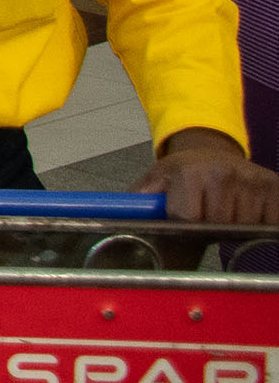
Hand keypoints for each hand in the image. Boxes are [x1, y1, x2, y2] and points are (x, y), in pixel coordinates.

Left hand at [137, 129, 278, 223]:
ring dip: (235, 229)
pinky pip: (270, 224)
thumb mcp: (157, 181)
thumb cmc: (184, 172)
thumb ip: (140, 200)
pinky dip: (260, 226)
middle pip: (217, 227)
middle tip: (206, 215)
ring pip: (244, 229)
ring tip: (224, 212)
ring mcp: (254, 182)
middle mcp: (224, 174)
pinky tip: (247, 215)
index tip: (185, 224)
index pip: (188, 220)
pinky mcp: (276, 189)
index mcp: (190, 173)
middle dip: (209, 228)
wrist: (214, 153)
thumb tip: (120, 218)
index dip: (185, 228)